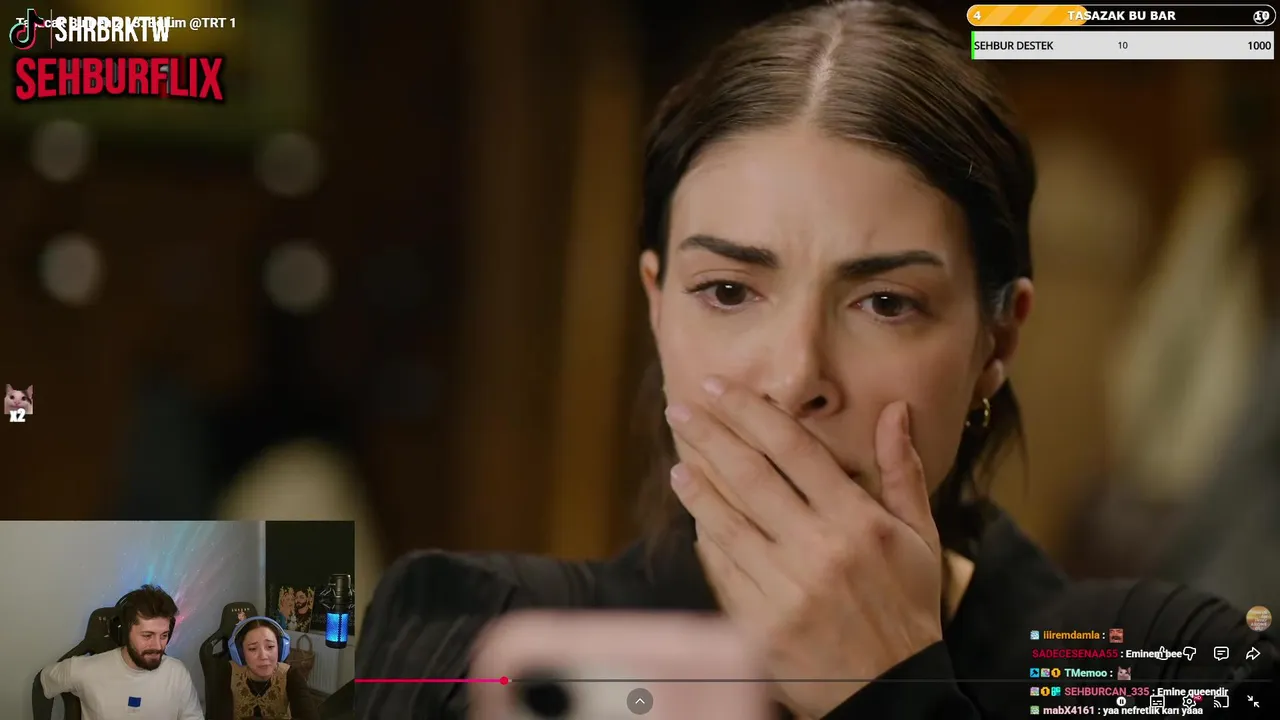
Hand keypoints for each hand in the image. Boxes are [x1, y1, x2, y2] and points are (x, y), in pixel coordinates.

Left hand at [666, 377, 943, 717]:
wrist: (893, 692)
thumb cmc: (908, 608)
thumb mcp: (920, 538)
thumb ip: (901, 472)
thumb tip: (894, 411)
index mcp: (856, 521)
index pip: (792, 449)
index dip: (750, 412)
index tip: (720, 388)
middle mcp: (817, 549)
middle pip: (750, 476)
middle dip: (710, 436)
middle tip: (681, 408)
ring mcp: (785, 588)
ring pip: (727, 522)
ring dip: (697, 487)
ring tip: (679, 461)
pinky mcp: (761, 624)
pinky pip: (724, 570)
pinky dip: (708, 540)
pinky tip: (698, 519)